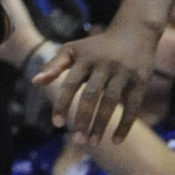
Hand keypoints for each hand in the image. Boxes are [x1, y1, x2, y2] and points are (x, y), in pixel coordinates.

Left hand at [44, 21, 156, 141]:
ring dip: (101, 124)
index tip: (56, 124)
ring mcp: (123, 72)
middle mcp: (103, 64)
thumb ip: (54, 66)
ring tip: (92, 143)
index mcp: (84, 57)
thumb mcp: (73, 49)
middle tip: (77, 140)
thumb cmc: (97, 46)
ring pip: (110, 102)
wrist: (134, 31)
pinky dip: (125, 125)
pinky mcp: (140, 80)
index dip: (62, 103)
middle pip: (90, 95)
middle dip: (82, 118)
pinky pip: (133, 106)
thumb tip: (34, 82)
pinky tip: (116, 140)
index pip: (69, 83)